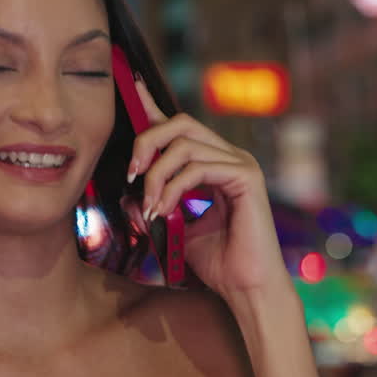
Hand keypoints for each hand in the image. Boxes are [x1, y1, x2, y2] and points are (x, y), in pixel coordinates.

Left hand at [126, 81, 291, 301]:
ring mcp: (242, 164)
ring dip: (157, 175)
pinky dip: (173, 188)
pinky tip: (164, 210)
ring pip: (185, 144)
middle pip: (180, 123)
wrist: (247, 289)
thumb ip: (157, 204)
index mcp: (216, 164)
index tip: (130, 87)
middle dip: (148, 142)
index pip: (181, 127)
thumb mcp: (176, 228)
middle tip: (132, 174)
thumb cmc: (218, 263)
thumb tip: (130, 193)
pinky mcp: (247, 177)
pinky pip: (199, 167)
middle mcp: (231, 157)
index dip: (153, 105)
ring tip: (150, 207)